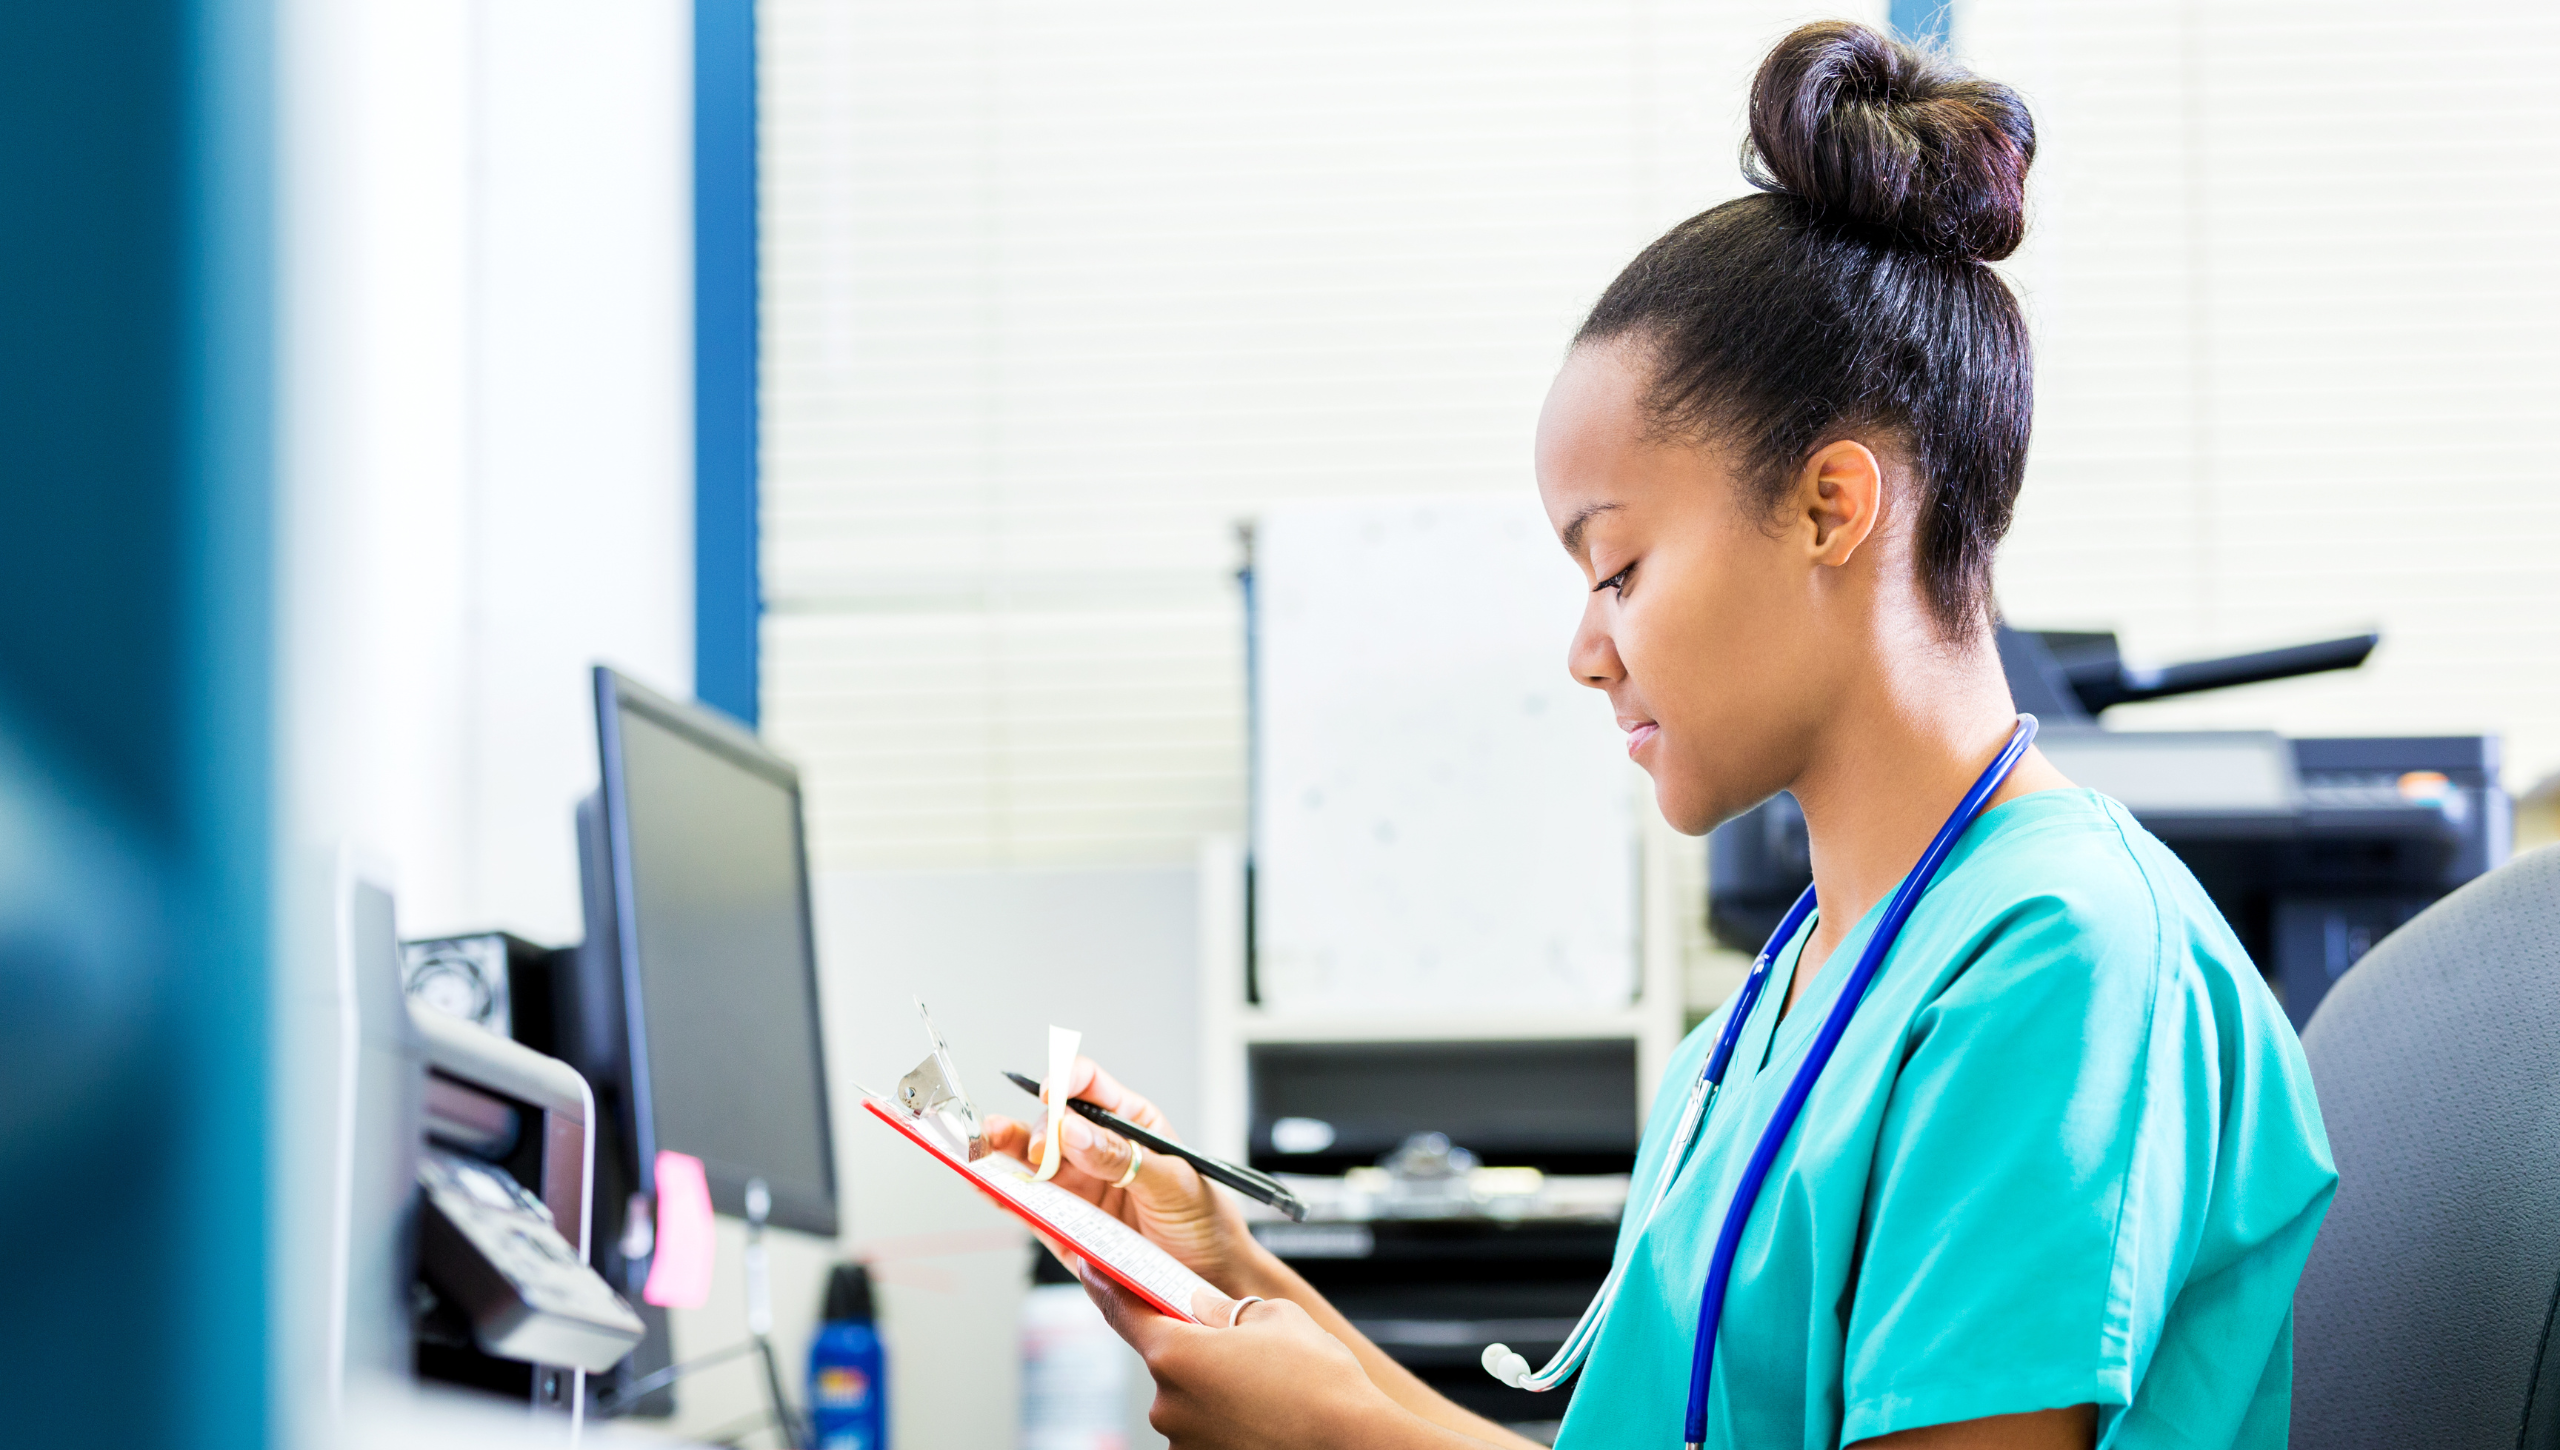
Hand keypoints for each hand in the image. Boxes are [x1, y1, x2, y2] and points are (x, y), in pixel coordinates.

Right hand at [980, 1055, 1269, 1292]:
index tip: (1053, 1092)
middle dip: (1039, 1130)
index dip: (1065, 1080)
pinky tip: (984, 1183)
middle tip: (1041, 1150)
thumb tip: (1074, 1131)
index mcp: (1130, 1124)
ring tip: (979, 1148)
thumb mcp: (1173, 1182)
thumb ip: (1123, 1157)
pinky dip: (1001, 1194)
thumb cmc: (1204, 1221)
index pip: (1089, 1085)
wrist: (1212, 1281)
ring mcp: (1077, 1188)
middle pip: (1052, 1123)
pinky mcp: (1064, 1227)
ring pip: (1029, 1162)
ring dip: (1001, 1152)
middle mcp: (1097, 1150)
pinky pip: (1026, 1206)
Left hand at [1082, 1265, 1419, 1449]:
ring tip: (1269, 1394)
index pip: (1123, 1312)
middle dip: (1195, 1352)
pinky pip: (1205, 1435)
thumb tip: (1202, 1309)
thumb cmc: (1320, 1381)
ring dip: (1214, 1393)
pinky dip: (1226, 1426)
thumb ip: (1225, 1309)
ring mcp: (1182, 1444)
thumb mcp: (1275, 1318)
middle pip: (1167, 1362)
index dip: (1106, 1286)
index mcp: (1175, 1355)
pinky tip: (1265, 1421)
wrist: (1354, 1443)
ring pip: (1189, 1403)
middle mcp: (1167, 1404)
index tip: (1092, 1269)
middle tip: (1244, 1351)